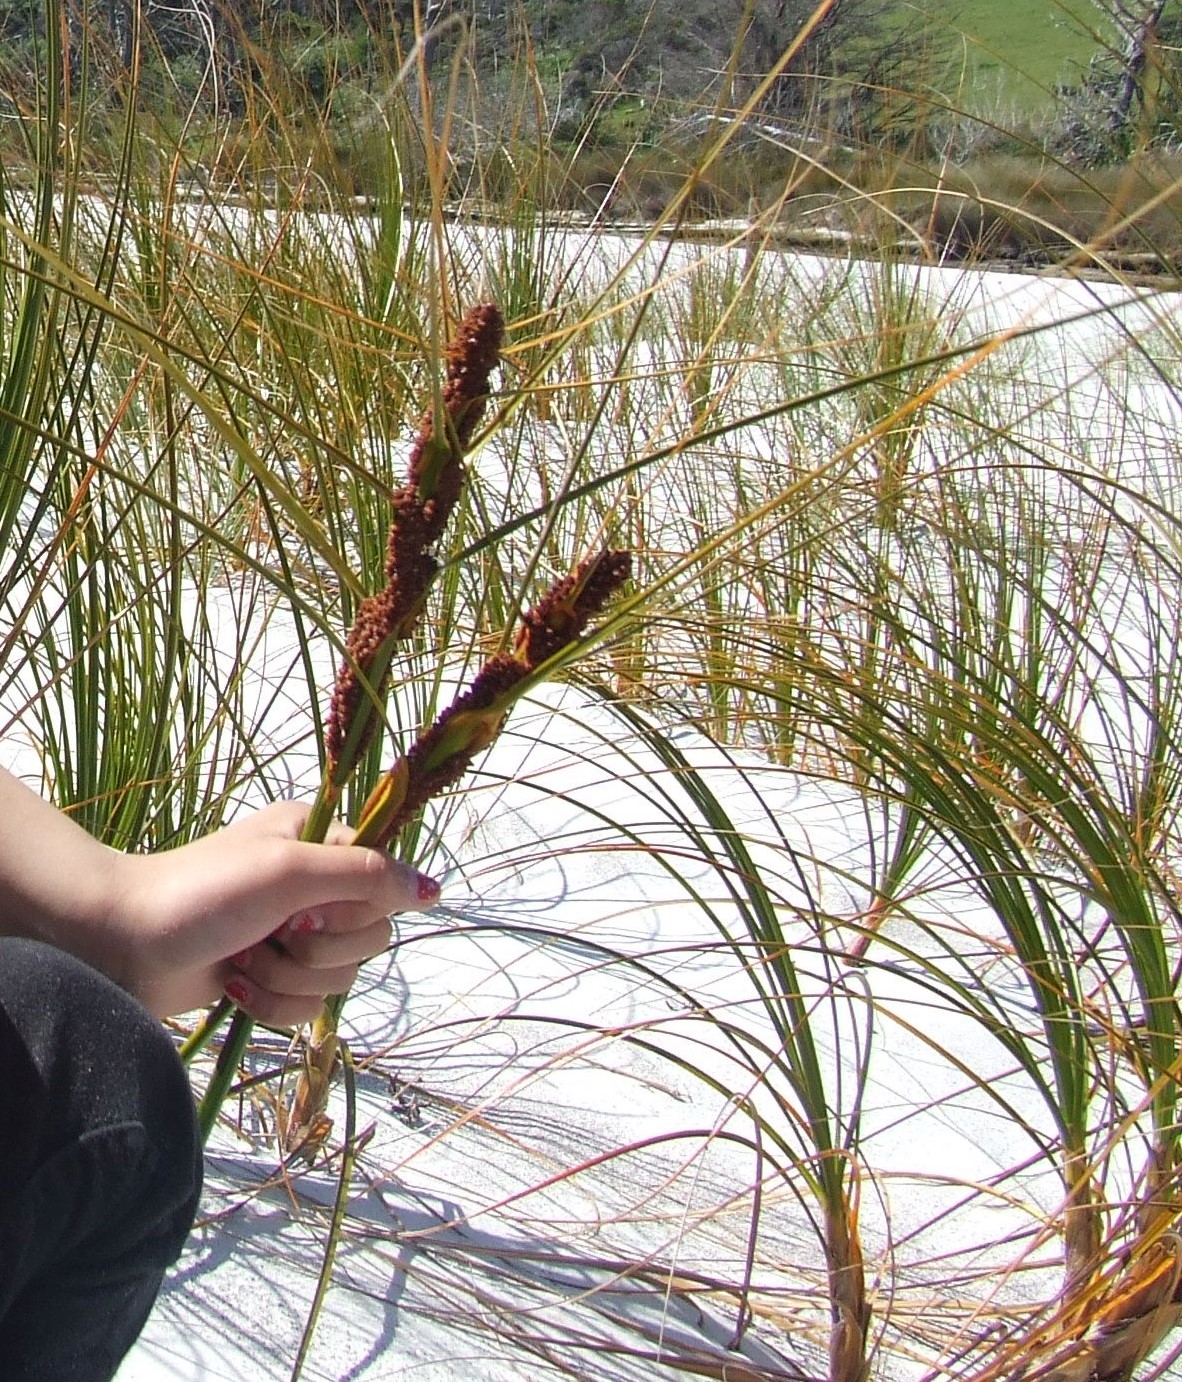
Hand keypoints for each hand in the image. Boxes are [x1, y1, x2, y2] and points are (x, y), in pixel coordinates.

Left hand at [106, 801, 440, 1019]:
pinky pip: (307, 1006)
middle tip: (275, 933)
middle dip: (318, 950)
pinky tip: (234, 983)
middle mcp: (313, 885)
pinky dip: (271, 1002)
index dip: (355, 909)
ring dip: (288, 978)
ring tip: (244, 958)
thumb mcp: (288, 871)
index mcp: (320, 841)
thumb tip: (433, 890)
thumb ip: (366, 876)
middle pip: (370, 938)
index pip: (386, 883)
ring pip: (338, 979)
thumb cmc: (199, 894)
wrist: (120, 945)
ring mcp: (291, 933)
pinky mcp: (270, 976)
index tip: (310, 909)